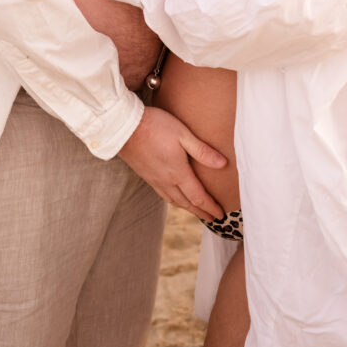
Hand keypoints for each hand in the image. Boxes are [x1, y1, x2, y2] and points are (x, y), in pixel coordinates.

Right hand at [118, 106, 225, 220]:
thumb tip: (223, 164)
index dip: (211, 207)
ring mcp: (154, 180)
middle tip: (213, 219)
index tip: (221, 215)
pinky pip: (163, 195)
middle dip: (201, 212)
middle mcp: (166, 181)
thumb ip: (202, 151)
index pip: (198, 197)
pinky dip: (174, 201)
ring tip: (196, 211)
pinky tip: (174, 197)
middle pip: (186, 203)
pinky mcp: (145, 175)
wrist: (123, 127)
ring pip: (174, 201)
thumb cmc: (155, 126)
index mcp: (177, 173)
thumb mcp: (182, 134)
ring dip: (187, 208)